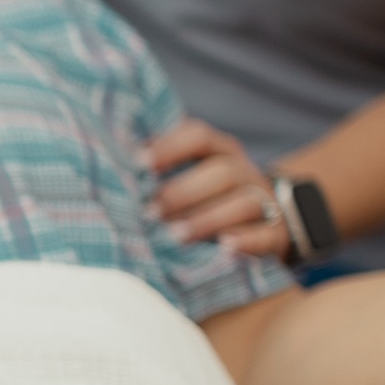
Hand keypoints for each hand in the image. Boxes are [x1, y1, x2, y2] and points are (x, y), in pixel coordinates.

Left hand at [146, 118, 289, 259]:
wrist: (262, 225)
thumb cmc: (204, 200)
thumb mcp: (186, 179)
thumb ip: (157, 173)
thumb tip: (108, 170)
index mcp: (219, 152)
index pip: (199, 137)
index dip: (170, 147)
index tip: (139, 163)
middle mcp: (243, 172)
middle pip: (222, 172)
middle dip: (184, 192)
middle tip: (150, 211)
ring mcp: (264, 201)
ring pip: (244, 202)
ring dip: (208, 219)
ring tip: (175, 235)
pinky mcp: (276, 233)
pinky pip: (267, 234)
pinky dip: (247, 240)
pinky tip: (225, 247)